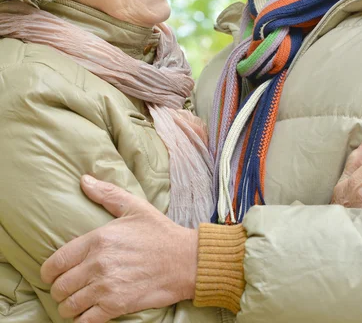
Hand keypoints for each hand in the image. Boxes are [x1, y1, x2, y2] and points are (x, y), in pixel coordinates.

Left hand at [40, 176, 197, 322]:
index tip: (52, 273)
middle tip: (66, 289)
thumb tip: (84, 180)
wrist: (185, 260)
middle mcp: (98, 264)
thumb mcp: (134, 207)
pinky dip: (81, 320)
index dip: (48, 271)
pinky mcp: (117, 306)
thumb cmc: (159, 232)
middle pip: (60, 286)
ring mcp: (106, 287)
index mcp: (98, 239)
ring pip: (69, 306)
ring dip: (68, 307)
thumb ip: (106, 193)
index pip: (56, 261)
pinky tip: (86, 314)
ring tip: (74, 302)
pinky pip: (85, 322)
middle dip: (58, 290)